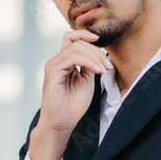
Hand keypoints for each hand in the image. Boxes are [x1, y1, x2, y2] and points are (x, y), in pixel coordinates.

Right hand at [30, 30, 113, 159]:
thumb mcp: (87, 81)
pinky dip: (88, 61)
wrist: (62, 123)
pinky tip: (97, 71)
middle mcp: (56, 61)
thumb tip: (99, 52)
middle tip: (108, 66)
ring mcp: (53, 65)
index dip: (87, 36)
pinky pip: (72, 57)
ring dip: (95, 56)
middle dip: (97, 51)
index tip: (103, 46)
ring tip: (104, 70)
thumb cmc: (72, 105)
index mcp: (63, 62)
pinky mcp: (53, 72)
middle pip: (76, 41)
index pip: (72, 39)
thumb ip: (90, 65)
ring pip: (75, 47)